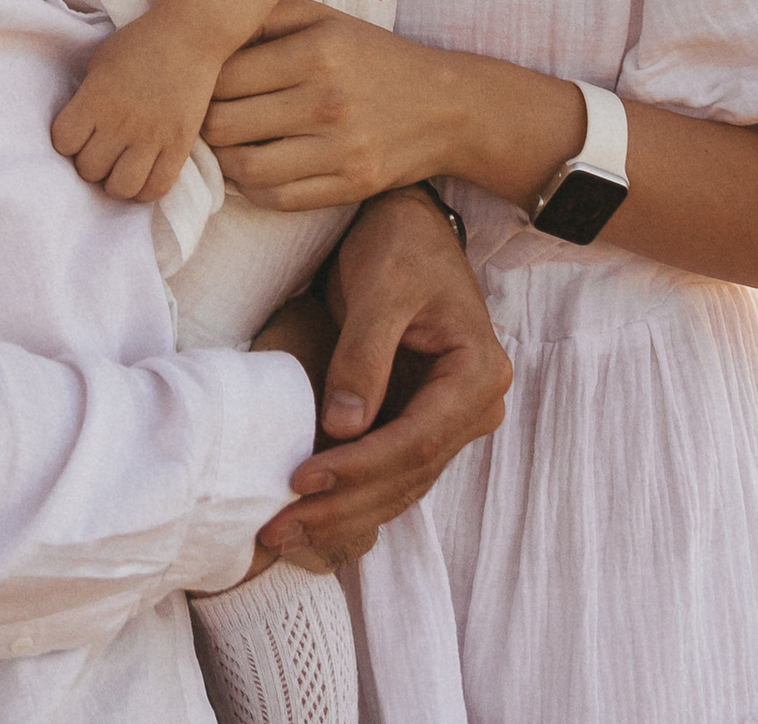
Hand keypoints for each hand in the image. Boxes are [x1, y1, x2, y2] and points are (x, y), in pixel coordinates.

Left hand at [50, 12, 218, 203]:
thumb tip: (81, 127)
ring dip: (116, 183)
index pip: (63, 143)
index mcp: (95, 98)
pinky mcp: (179, 146)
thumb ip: (87, 96)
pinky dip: (145, 191)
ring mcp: (151, 137)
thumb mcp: (100, 62)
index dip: (67, 142)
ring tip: (121, 169)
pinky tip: (143, 177)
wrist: (188, 35)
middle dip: (91, 164)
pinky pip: (157, 188)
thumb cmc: (140, 43)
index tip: (78, 136)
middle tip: (101, 152)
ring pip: (120, 188)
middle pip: (89, 170)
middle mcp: (119, 122)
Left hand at [204, 0, 461, 208]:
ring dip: (223, 159)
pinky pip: (277, 198)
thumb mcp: (324, 18)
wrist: (446, 107)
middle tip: (205, 116)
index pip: (224, 76)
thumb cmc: (373, 56)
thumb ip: (266, 17)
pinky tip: (255, 167)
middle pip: (225, 124)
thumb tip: (209, 34)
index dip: (200, 82)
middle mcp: (326, 102)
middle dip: (204, 122)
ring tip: (226, 143)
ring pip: (244, 168)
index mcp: (316, 52)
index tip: (199, 83)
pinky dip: (253, 188)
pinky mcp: (349, 186)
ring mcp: (339, 149)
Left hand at [254, 188, 508, 565]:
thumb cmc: (400, 244)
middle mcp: (472, 406)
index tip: (303, 480)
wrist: (406, 224)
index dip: (359, 468)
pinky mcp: (418, 419)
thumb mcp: (382, 286)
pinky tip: (307, 512)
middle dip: (342, 506)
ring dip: (340, 512)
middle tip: (279, 529)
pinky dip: (348, 492)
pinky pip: (386, 469)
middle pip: (406, 475)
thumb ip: (365, 354)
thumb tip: (343, 428)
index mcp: (478, 373)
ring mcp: (447, 418)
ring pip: (396, 484)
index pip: (416, 440)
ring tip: (281, 532)